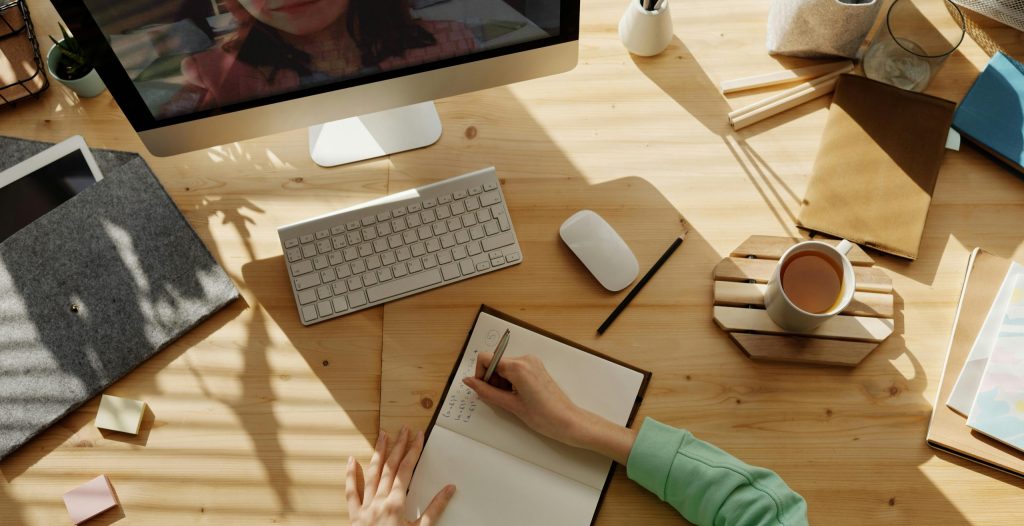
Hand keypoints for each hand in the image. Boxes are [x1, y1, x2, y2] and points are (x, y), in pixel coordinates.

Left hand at [346, 426, 454, 525]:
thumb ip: (435, 509)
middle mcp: (378, 501)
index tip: (418, 435)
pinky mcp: (354, 516)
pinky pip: (351, 492)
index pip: (406, 470)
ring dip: (378, 453)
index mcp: (396, 504)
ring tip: (382, 435)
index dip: (413, 450)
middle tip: (403, 429)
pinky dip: (351, 475)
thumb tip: (449, 489)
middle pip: (390, 467)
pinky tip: (351, 460)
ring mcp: (364, 508)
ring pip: (371, 474)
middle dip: (398, 446)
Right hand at [462, 353, 636, 464]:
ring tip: (511, 400)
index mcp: (518, 366)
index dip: (480, 374)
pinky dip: (510, 382)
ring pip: (504, 367)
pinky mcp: (536, 368)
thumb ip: (486, 392)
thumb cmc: (544, 416)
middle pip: (495, 362)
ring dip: (501, 382)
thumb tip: (469, 382)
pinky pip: (515, 370)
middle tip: (500, 399)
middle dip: (491, 380)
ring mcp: (532, 362)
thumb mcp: (510, 405)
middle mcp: (525, 359)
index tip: (483, 389)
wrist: (568, 422)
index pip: (486, 358)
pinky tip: (518, 397)